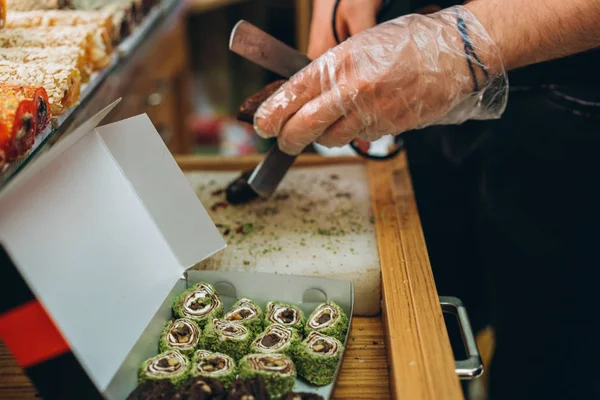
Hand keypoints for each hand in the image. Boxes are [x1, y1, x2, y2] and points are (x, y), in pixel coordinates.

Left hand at [254, 6, 507, 154]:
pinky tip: (355, 120)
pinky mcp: (388, 128)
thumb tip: (303, 94)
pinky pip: (358, 137)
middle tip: (282, 140)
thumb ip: (330, 70)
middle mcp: (352, 89)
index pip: (293, 93)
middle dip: (288, 138)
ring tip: (321, 128)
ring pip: (331, 138)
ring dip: (320, 137)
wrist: (455, 53)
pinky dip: (349, 134)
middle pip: (305, 126)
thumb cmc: (407, 42)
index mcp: (340, 62)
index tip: (262, 124)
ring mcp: (371, 111)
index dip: (273, 113)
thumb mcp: (359, 45)